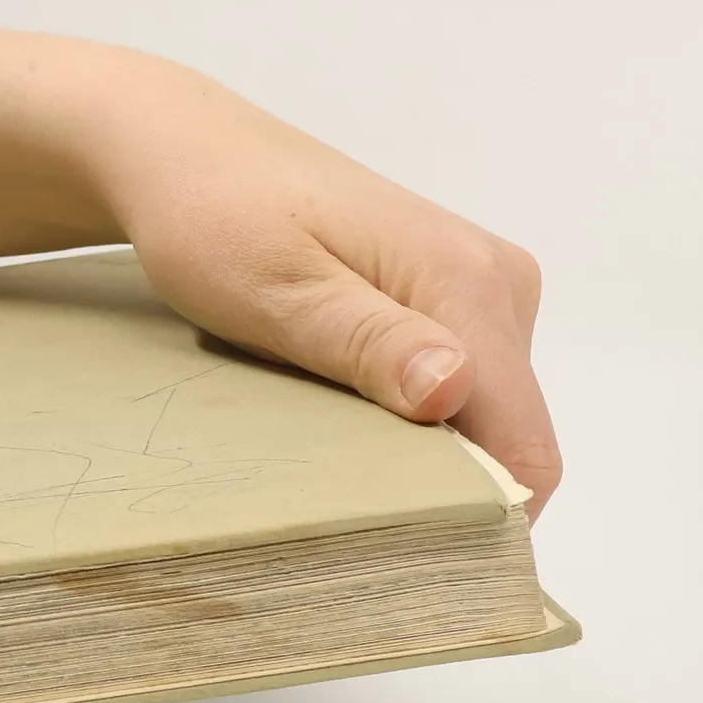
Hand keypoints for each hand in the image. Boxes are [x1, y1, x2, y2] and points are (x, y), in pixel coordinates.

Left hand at [63, 48, 559, 512]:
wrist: (180, 152)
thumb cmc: (213, 216)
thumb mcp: (276, 291)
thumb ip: (367, 344)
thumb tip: (454, 389)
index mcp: (465, 282)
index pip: (523, 441)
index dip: (480, 512)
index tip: (408, 550)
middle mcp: (495, 280)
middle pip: (507, 431)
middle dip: (443, 482)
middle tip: (339, 500)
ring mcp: (475, 283)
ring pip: (480, 411)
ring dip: (417, 448)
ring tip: (322, 445)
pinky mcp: (444, 291)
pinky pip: (452, 380)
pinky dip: (403, 414)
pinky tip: (334, 410)